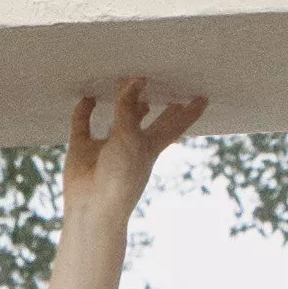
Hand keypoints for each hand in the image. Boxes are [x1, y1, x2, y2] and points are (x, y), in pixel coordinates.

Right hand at [62, 78, 205, 226]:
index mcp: (151, 147)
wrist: (93, 209)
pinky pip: (83, 124)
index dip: (189, 112)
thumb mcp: (130, 139)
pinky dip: (84, 110)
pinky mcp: (83, 149)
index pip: (175, 125)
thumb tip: (135, 80)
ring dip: (121, 103)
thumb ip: (129, 108)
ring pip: (117, 118)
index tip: (204, 98)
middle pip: (149, 120)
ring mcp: (107, 146)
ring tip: (124, 81)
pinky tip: (88, 97)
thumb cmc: (120, 178)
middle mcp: (131, 145)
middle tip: (169, 86)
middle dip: (159, 106)